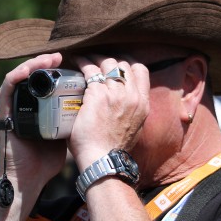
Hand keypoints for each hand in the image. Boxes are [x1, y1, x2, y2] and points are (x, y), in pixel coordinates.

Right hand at [0, 53, 67, 198]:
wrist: (30, 179)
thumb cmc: (46, 160)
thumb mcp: (66, 134)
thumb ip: (76, 120)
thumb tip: (99, 108)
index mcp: (39, 107)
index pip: (47, 81)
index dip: (59, 70)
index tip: (75, 64)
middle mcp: (25, 104)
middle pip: (35, 75)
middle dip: (49, 63)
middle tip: (64, 56)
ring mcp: (14, 107)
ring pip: (21, 75)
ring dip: (36, 63)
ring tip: (52, 58)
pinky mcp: (4, 111)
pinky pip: (8, 86)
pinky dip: (18, 74)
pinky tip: (31, 68)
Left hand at [68, 55, 149, 169]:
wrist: (104, 161)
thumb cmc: (113, 149)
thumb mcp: (134, 127)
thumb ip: (131, 111)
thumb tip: (123, 104)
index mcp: (143, 104)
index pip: (141, 71)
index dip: (128, 63)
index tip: (116, 63)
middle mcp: (132, 96)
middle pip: (123, 64)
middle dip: (109, 59)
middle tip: (97, 60)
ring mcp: (115, 94)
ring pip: (107, 63)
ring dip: (95, 59)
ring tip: (85, 59)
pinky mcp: (97, 95)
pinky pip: (90, 71)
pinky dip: (83, 64)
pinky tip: (77, 62)